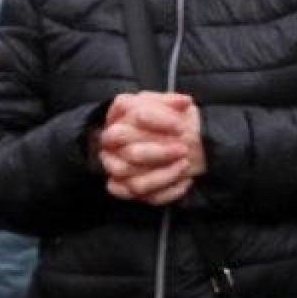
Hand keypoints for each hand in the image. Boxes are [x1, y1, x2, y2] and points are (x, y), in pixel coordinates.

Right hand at [100, 91, 206, 205]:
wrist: (177, 144)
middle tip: (184, 149)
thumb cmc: (171, 123)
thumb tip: (184, 102)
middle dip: (161, 153)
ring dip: (164, 176)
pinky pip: (138, 196)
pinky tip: (185, 182)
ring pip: (134, 181)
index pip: (136, 116)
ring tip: (185, 165)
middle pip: (131, 153)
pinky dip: (165, 192)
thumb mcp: (173, 106)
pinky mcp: (121, 186)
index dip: (160, 122)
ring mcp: (114, 165)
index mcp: (121, 114)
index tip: (181, 126)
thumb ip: (174, 102)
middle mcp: (112, 140)